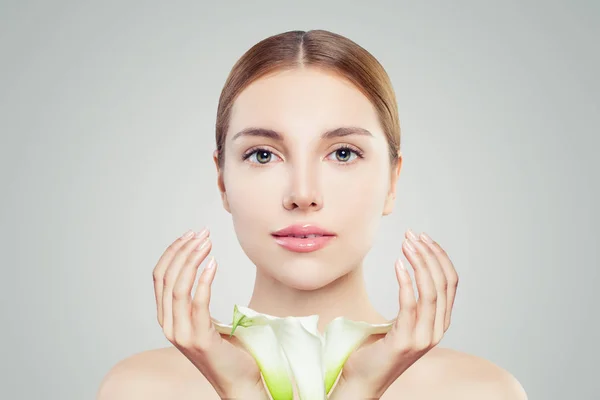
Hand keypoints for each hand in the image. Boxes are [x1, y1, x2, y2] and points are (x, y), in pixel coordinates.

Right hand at [153, 228, 266, 399]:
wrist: (239, 383)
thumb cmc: (227, 350)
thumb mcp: (205, 321)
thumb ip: (196, 302)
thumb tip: (203, 269)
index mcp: (167, 318)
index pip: (160, 276)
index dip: (172, 252)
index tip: (190, 235)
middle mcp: (169, 325)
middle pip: (166, 277)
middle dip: (183, 250)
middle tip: (202, 234)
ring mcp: (181, 334)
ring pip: (178, 286)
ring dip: (193, 259)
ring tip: (208, 243)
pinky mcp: (199, 339)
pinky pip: (197, 302)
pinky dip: (204, 280)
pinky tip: (213, 264)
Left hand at [334, 229, 458, 398]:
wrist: (362, 381)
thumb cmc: (376, 349)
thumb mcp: (401, 322)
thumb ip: (411, 303)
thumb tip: (408, 270)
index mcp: (438, 323)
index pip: (450, 283)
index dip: (440, 257)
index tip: (423, 238)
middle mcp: (436, 330)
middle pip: (444, 283)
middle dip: (430, 254)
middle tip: (412, 235)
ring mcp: (423, 338)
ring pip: (431, 291)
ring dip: (420, 262)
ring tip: (406, 243)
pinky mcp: (405, 342)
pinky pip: (410, 304)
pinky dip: (406, 281)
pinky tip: (398, 263)